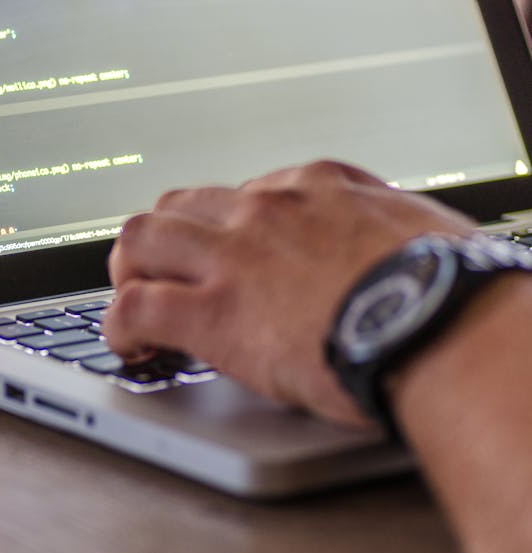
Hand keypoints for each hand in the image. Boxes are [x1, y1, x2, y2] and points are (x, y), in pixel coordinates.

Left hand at [103, 161, 474, 426]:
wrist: (443, 328)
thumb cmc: (449, 288)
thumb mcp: (421, 229)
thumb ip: (384, 228)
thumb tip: (384, 244)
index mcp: (315, 188)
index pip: (241, 195)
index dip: (222, 232)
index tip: (223, 260)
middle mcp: (264, 211)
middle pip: (178, 206)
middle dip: (160, 242)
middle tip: (161, 276)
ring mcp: (232, 258)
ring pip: (140, 241)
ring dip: (128, 273)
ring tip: (134, 306)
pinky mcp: (212, 313)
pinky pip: (134, 308)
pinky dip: (119, 327)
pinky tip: (131, 348)